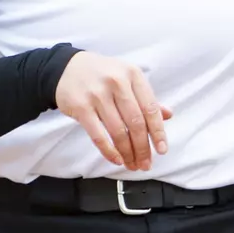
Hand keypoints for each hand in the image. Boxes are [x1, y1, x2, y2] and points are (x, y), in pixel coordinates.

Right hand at [55, 51, 171, 171]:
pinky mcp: (81, 106)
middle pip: (136, 123)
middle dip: (143, 148)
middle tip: (145, 163)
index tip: (162, 150)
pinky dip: (109, 150)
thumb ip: (146, 97)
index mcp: (133, 74)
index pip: (150, 108)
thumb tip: (168, 115)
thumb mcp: (127, 78)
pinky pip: (98, 135)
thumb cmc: (102, 74)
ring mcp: (97, 94)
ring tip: (132, 164)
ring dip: (127, 152)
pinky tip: (116, 159)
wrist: (66, 68)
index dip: (158, 132)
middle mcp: (117, 82)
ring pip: (118, 131)